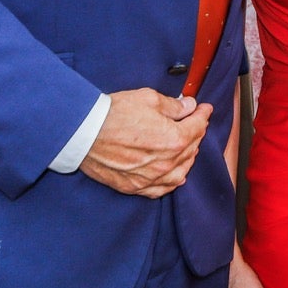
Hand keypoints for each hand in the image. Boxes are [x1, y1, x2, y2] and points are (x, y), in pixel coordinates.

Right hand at [78, 88, 211, 197]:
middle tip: (195, 122)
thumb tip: (189, 107)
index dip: (202, 114)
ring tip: (187, 146)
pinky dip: (172, 180)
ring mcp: (150, 178)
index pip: (197, 127)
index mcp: (173, 139)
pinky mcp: (134, 187)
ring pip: (181, 171)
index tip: (204, 109)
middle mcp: (165, 163)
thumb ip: (174, 106)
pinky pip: (161, 189)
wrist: (84, 133)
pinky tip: (175, 174)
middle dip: (196, 132)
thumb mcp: (149, 99)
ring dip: (187, 157)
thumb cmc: (114, 114)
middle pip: (191, 148)